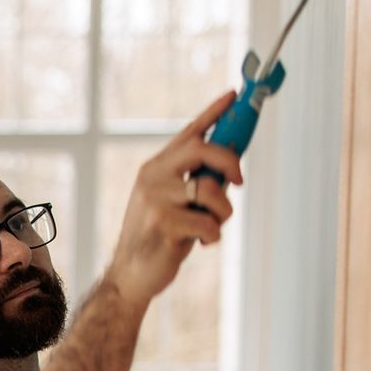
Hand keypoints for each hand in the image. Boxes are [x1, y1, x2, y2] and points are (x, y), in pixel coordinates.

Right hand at [106, 91, 244, 308]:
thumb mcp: (174, 203)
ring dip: (224, 211)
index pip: (188, 132)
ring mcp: (155, 199)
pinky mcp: (163, 223)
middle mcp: (152, 177)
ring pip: (210, 189)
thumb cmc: (158, 238)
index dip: (213, 112)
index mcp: (155, 168)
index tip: (234, 95)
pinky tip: (203, 244)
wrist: (130, 274)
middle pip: (200, 148)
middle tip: (240, 180)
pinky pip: (208, 222)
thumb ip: (195, 183)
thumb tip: (231, 169)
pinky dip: (214, 235)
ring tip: (215, 227)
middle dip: (229, 160)